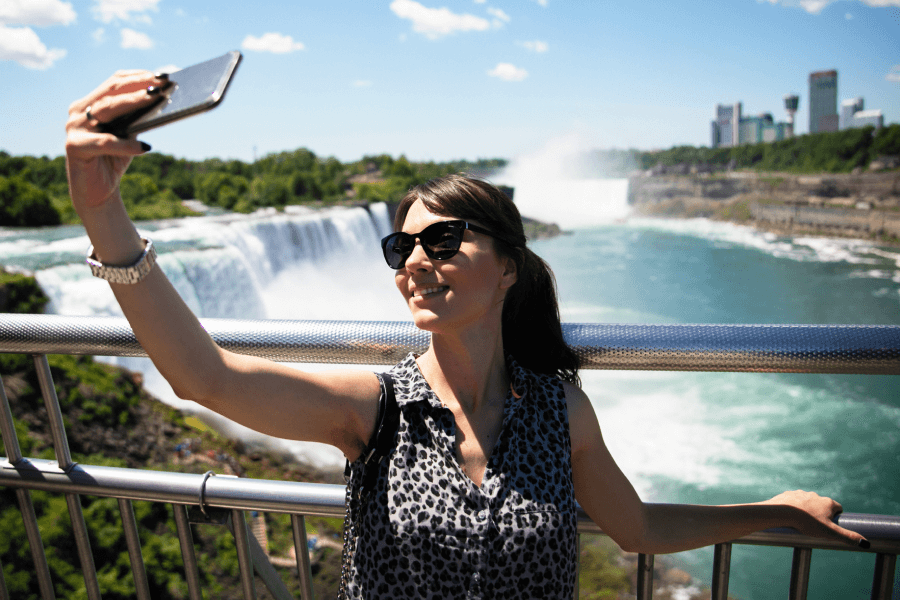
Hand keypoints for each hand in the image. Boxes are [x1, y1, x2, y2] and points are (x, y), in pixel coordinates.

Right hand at [65, 70, 167, 213]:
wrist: (98, 192)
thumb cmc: (115, 159)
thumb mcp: (129, 135)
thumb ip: (137, 118)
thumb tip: (162, 99)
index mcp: (90, 104)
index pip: (114, 82)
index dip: (137, 76)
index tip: (161, 74)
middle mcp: (79, 112)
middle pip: (111, 92)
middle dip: (138, 86)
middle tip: (162, 84)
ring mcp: (74, 128)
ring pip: (107, 110)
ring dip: (134, 103)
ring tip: (156, 99)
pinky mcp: (75, 147)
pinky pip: (105, 143)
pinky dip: (126, 145)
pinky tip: (145, 147)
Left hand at [763, 489, 868, 547]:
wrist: (782, 512)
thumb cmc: (807, 522)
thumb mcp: (829, 532)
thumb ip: (847, 537)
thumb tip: (866, 543)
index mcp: (827, 502)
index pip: (838, 508)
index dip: (836, 517)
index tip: (832, 525)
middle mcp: (816, 495)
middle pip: (823, 505)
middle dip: (822, 514)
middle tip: (817, 526)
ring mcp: (801, 493)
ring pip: (808, 502)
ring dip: (808, 510)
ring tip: (803, 522)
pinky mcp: (789, 494)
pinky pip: (794, 500)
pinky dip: (794, 507)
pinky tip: (791, 516)